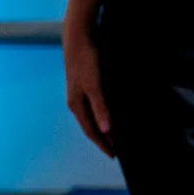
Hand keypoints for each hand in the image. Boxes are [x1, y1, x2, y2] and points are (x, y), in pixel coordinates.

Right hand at [62, 27, 113, 156]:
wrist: (79, 39)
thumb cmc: (86, 62)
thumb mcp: (95, 86)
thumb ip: (101, 108)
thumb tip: (106, 130)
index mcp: (77, 105)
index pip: (91, 131)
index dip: (103, 143)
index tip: (114, 155)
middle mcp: (77, 102)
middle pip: (92, 126)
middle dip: (103, 139)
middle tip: (116, 150)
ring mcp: (81, 94)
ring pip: (93, 116)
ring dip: (104, 127)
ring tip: (115, 136)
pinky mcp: (87, 85)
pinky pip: (96, 106)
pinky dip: (104, 114)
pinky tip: (111, 113)